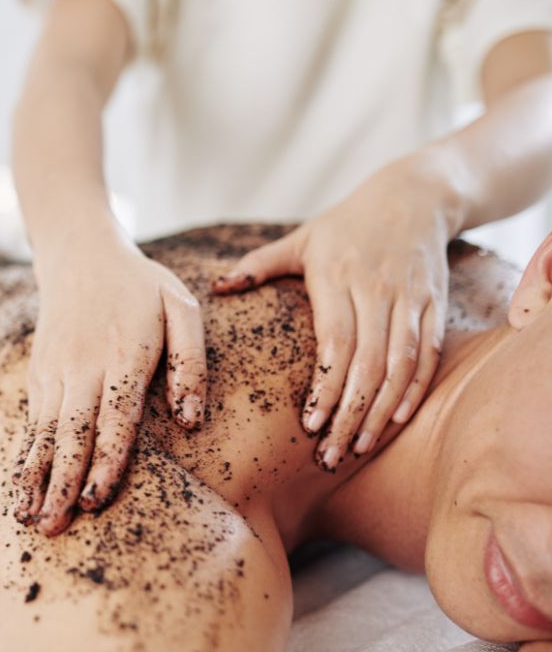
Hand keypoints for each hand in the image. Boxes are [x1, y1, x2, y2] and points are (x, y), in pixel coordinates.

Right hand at [13, 241, 206, 534]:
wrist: (80, 254)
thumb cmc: (140, 285)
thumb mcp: (180, 307)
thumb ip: (190, 363)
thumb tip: (192, 421)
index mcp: (125, 354)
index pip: (115, 417)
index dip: (105, 460)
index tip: (95, 500)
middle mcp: (83, 367)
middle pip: (72, 433)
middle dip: (62, 482)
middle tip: (53, 529)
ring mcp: (56, 370)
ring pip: (45, 432)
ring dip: (37, 477)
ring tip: (29, 519)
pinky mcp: (40, 373)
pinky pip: (33, 421)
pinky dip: (26, 456)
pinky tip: (21, 486)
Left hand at [212, 156, 456, 468]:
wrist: (414, 196)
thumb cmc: (345, 224)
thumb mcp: (300, 239)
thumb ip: (259, 265)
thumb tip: (216, 287)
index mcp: (337, 274)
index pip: (335, 340)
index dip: (325, 384)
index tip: (309, 423)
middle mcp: (375, 288)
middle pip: (366, 362)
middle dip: (348, 413)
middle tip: (327, 455)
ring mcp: (410, 298)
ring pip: (399, 364)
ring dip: (380, 410)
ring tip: (356, 447)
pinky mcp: (435, 304)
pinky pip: (428, 354)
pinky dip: (415, 390)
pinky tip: (396, 420)